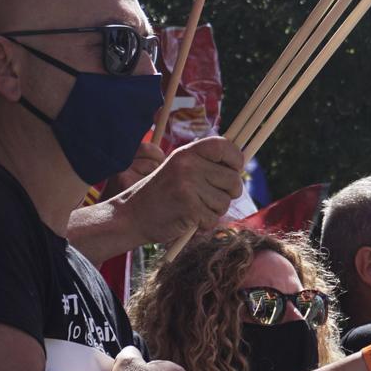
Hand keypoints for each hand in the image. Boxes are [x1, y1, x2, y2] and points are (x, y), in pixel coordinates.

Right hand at [117, 136, 243, 244]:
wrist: (130, 216)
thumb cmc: (160, 195)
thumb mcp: (179, 169)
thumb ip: (204, 164)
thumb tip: (240, 165)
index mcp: (186, 152)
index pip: (225, 146)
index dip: (236, 158)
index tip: (235, 169)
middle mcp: (188, 165)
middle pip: (233, 179)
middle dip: (228, 193)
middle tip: (210, 199)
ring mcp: (188, 186)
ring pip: (225, 202)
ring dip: (214, 211)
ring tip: (193, 208)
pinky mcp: (189, 208)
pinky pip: (213, 219)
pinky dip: (204, 224)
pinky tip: (188, 220)